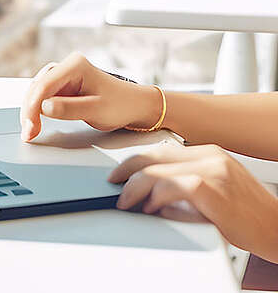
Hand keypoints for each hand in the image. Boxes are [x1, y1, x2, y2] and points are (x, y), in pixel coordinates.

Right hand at [20, 52, 160, 141]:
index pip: (45, 85)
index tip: (31, 129)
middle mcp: (67, 66)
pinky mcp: (63, 86)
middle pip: (37, 86)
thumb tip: (44, 107)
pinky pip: (43, 95)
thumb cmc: (120, 105)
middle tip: (28, 134)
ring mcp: (64, 75)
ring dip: (31, 110)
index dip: (33, 107)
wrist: (133, 105)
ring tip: (31, 131)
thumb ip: (69, 109)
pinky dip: (37, 109)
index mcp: (75, 65)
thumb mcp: (96, 110)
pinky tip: (36, 122)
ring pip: (37, 90)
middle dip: (29, 110)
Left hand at [110, 143, 277, 261]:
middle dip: (127, 172)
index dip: (135, 162)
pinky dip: (156, 197)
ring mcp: (212, 169)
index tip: (120, 174)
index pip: (161, 150)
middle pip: (154, 156)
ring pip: (158, 171)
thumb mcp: (216, 189)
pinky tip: (151, 208)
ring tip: (129, 202)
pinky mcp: (213, 188)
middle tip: (116, 188)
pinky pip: (173, 187)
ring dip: (136, 188)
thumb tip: (152, 192)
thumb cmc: (248, 214)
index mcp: (208, 152)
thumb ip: (188, 183)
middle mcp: (209, 155)